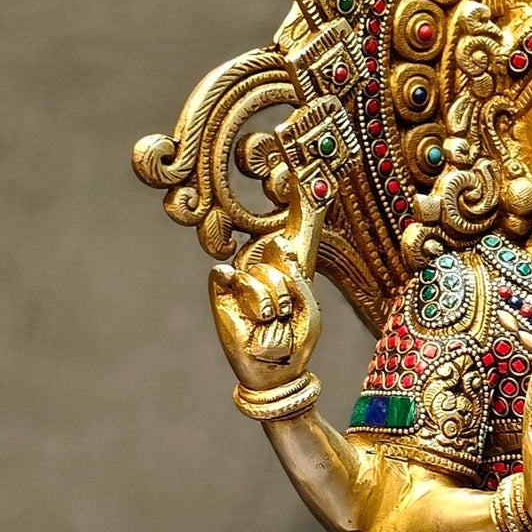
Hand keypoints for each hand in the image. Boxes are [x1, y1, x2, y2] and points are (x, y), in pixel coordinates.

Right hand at [208, 173, 322, 392]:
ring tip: (270, 323)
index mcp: (291, 263)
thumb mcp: (310, 305)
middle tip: (285, 315)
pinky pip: (227, 275)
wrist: (275, 369)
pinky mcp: (222, 290)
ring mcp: (242, 274)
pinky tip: (250, 316)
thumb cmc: (296, 337)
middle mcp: (265, 262)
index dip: (301, 193)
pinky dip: (244, 296)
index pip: (298, 222)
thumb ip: (297, 273)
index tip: (302, 162)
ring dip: (272, 307)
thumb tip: (275, 241)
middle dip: (288, 292)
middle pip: (281, 256)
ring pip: (261, 276)